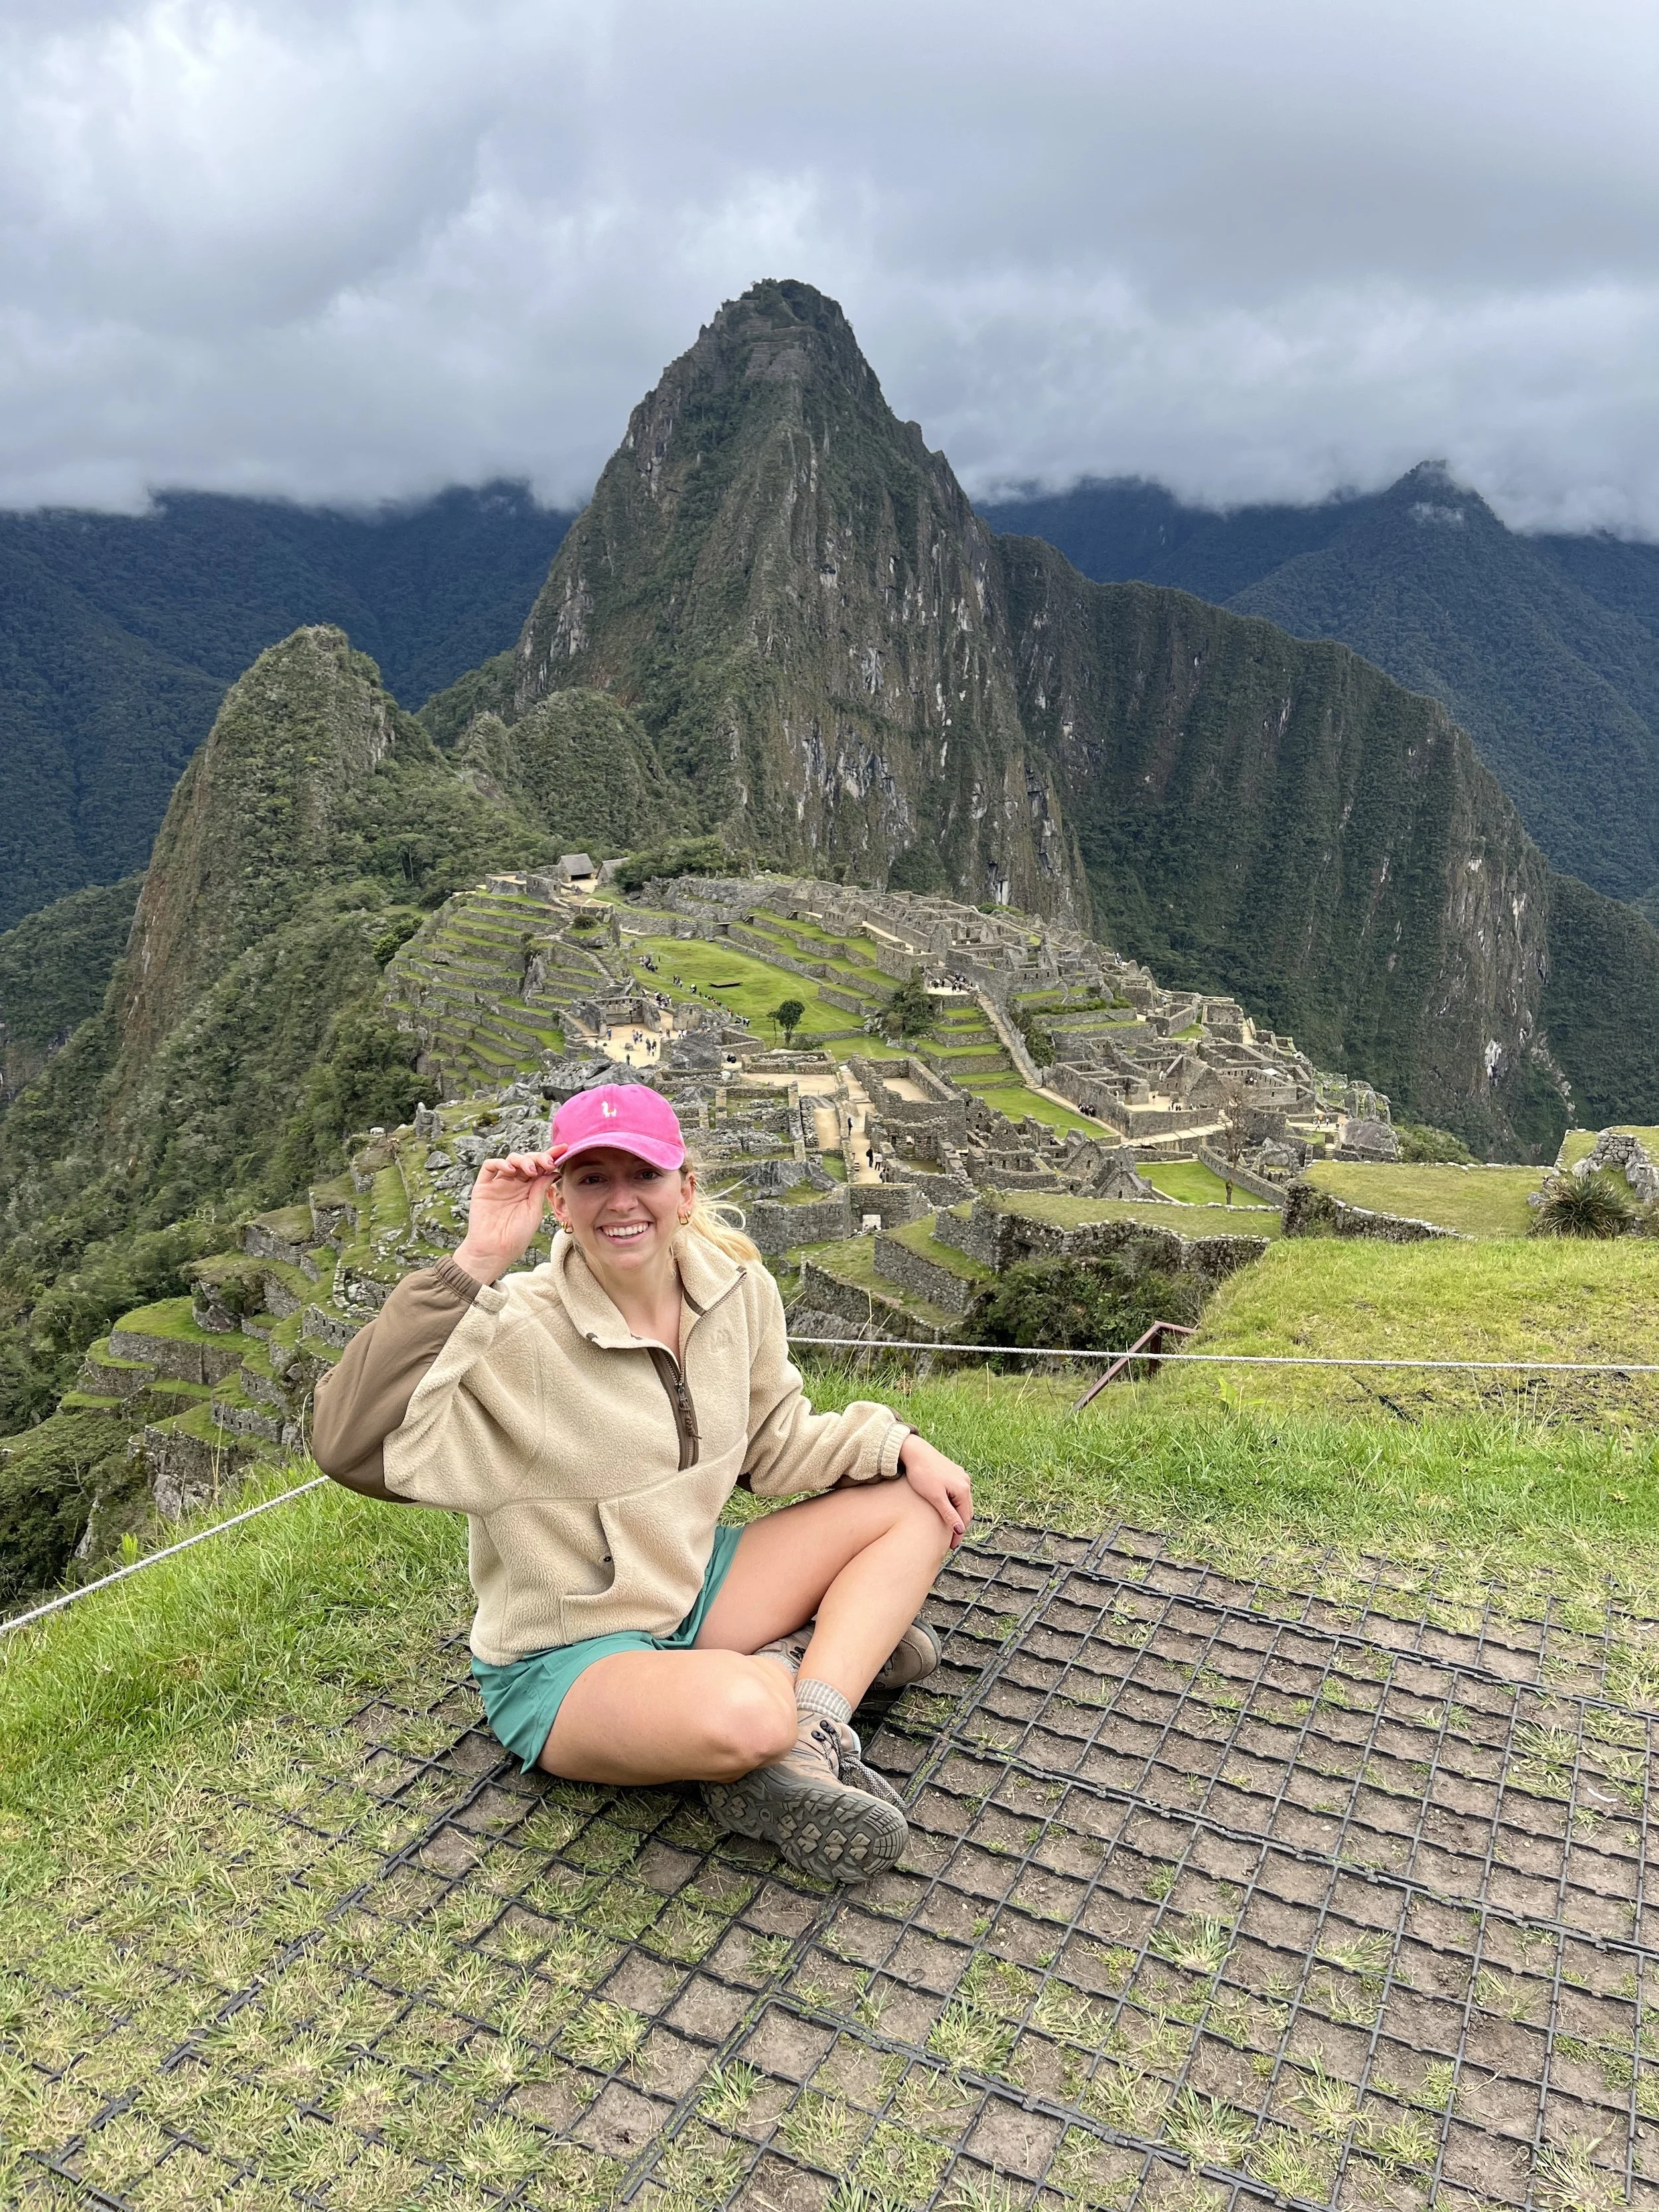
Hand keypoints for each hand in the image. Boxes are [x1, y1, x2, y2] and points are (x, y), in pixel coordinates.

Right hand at [454, 1151, 556, 1282]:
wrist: (495, 1252)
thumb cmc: (516, 1237)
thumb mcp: (534, 1211)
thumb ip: (540, 1190)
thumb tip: (553, 1170)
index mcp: (529, 1189)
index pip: (540, 1168)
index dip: (551, 1156)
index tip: (564, 1149)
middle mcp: (514, 1184)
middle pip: (527, 1160)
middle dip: (539, 1157)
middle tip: (548, 1163)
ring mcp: (498, 1184)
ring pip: (510, 1160)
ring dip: (522, 1160)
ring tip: (530, 1170)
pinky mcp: (483, 1187)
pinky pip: (489, 1167)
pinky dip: (500, 1163)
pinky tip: (510, 1170)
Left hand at [898, 1433, 973, 1547]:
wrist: (914, 1451)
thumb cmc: (922, 1474)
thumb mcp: (935, 1497)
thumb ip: (948, 1514)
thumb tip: (959, 1530)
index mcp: (963, 1489)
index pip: (964, 1517)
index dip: (958, 1533)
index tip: (951, 1546)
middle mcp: (965, 1482)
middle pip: (966, 1510)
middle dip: (959, 1525)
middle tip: (950, 1541)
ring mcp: (960, 1476)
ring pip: (962, 1501)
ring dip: (957, 1514)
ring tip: (949, 1527)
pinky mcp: (953, 1472)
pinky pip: (957, 1493)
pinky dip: (954, 1503)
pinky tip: (947, 1508)